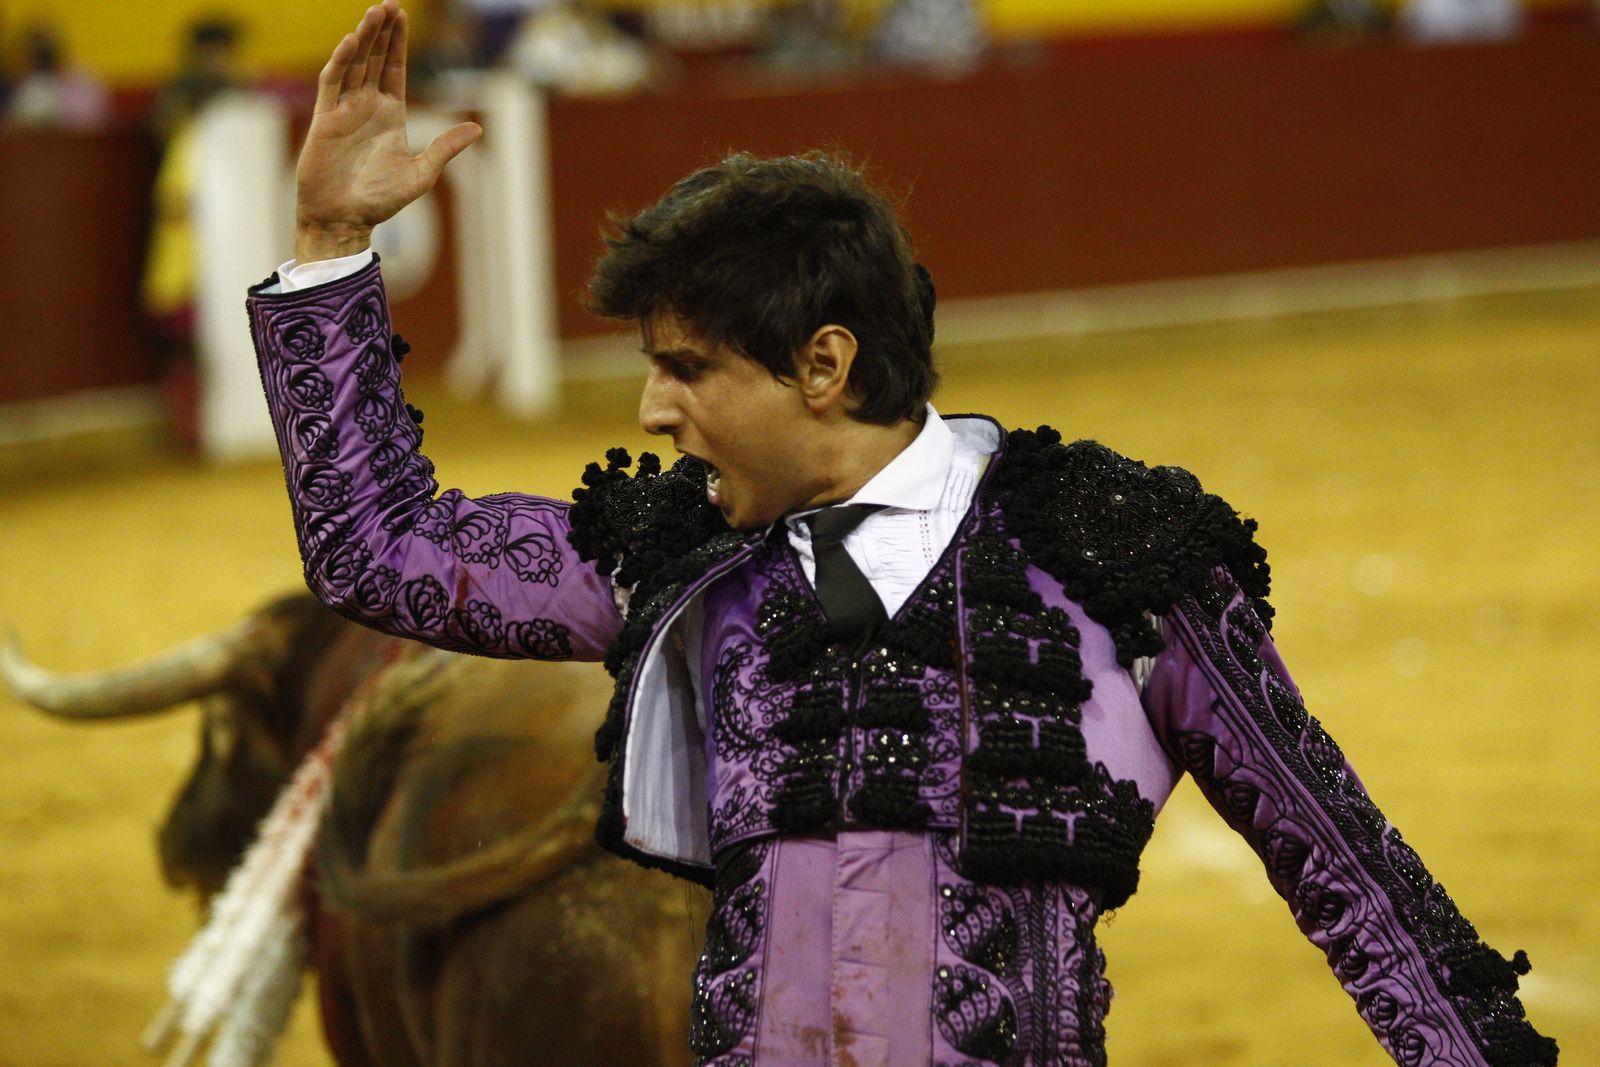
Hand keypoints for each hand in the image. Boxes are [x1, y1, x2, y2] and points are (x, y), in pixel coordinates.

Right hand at [294, 0, 481, 262]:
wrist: (344, 220)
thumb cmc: (380, 201)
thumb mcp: (422, 174)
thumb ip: (445, 148)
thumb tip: (478, 128)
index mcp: (390, 114)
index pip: (394, 69)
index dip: (397, 43)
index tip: (402, 16)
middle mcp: (366, 106)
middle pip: (374, 59)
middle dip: (381, 31)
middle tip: (389, 3)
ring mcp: (344, 110)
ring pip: (354, 64)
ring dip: (364, 39)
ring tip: (374, 13)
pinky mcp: (324, 119)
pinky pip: (332, 83)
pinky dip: (341, 62)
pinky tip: (352, 43)